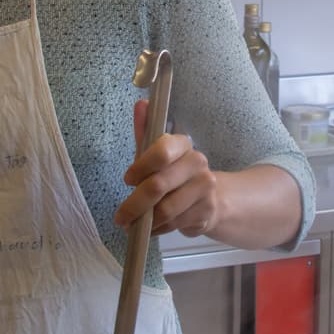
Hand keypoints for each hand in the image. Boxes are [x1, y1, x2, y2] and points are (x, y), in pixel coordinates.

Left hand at [113, 99, 221, 237]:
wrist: (213, 199)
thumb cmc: (176, 174)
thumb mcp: (158, 153)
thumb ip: (146, 132)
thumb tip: (140, 104)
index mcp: (182, 144)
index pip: (162, 151)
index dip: (141, 167)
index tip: (127, 180)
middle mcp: (197, 162)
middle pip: (159, 185)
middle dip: (135, 204)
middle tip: (120, 217)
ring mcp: (205, 188)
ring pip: (166, 209)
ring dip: (146, 221)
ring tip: (134, 225)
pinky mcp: (207, 211)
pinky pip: (174, 224)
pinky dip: (158, 229)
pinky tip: (152, 228)